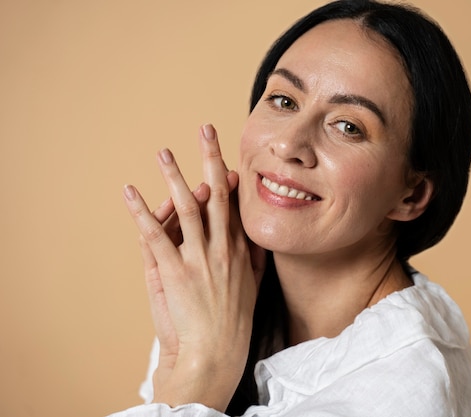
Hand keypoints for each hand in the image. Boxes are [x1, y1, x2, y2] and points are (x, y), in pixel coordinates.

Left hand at [123, 124, 265, 409]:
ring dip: (174, 176)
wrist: (217, 355)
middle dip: (210, 159)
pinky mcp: (174, 271)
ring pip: (187, 208)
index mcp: (239, 251)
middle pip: (216, 195)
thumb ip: (255, 260)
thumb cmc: (233, 324)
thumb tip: (257, 239)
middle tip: (206, 129)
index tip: (227, 156)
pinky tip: (131, 193)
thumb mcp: (253, 288)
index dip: (229, 177)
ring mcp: (198, 258)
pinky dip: (141, 211)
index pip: (235, 205)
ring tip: (164, 152)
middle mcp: (221, 249)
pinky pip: (154, 234)